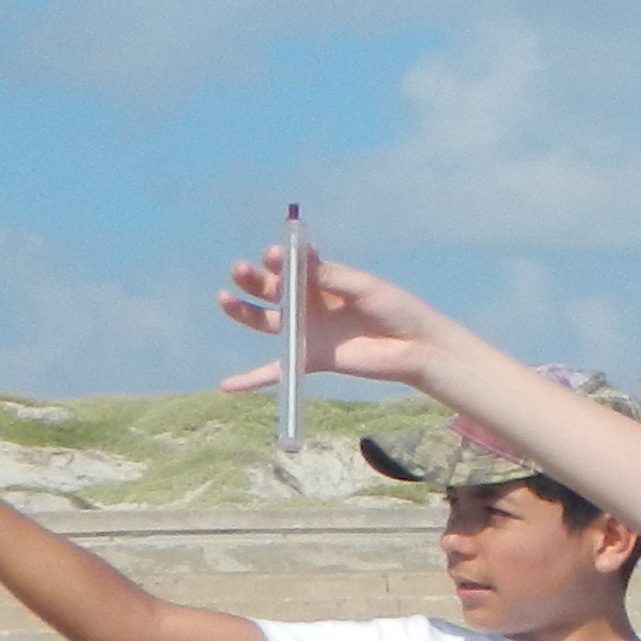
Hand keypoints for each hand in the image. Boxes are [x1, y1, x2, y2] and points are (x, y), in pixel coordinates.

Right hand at [217, 250, 446, 392]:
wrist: (416, 347)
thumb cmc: (395, 309)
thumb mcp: (364, 287)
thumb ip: (332, 277)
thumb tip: (300, 259)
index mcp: (321, 279)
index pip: (290, 266)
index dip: (278, 260)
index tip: (272, 255)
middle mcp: (307, 303)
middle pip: (270, 290)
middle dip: (252, 279)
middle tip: (241, 270)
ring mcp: (306, 331)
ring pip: (265, 321)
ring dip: (241, 310)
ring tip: (224, 299)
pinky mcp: (310, 359)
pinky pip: (277, 371)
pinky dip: (252, 379)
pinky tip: (227, 385)